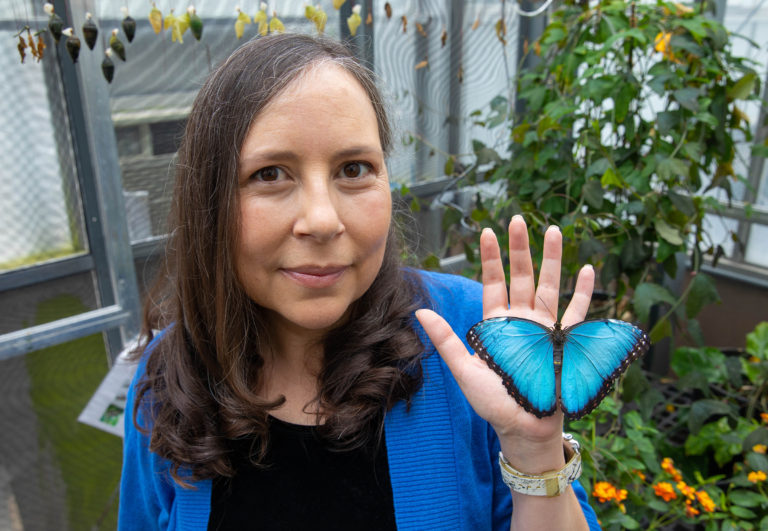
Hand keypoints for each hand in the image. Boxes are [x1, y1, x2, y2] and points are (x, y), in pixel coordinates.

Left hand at [415, 215, 594, 471]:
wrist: (524, 428)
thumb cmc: (493, 402)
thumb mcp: (465, 370)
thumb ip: (447, 340)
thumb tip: (421, 312)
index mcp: (498, 324)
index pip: (494, 283)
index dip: (491, 258)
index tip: (487, 231)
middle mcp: (523, 321)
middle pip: (522, 276)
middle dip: (521, 248)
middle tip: (518, 219)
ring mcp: (546, 329)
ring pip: (551, 286)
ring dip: (553, 259)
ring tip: (554, 231)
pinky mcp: (566, 343)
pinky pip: (577, 314)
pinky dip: (583, 293)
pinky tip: (587, 271)